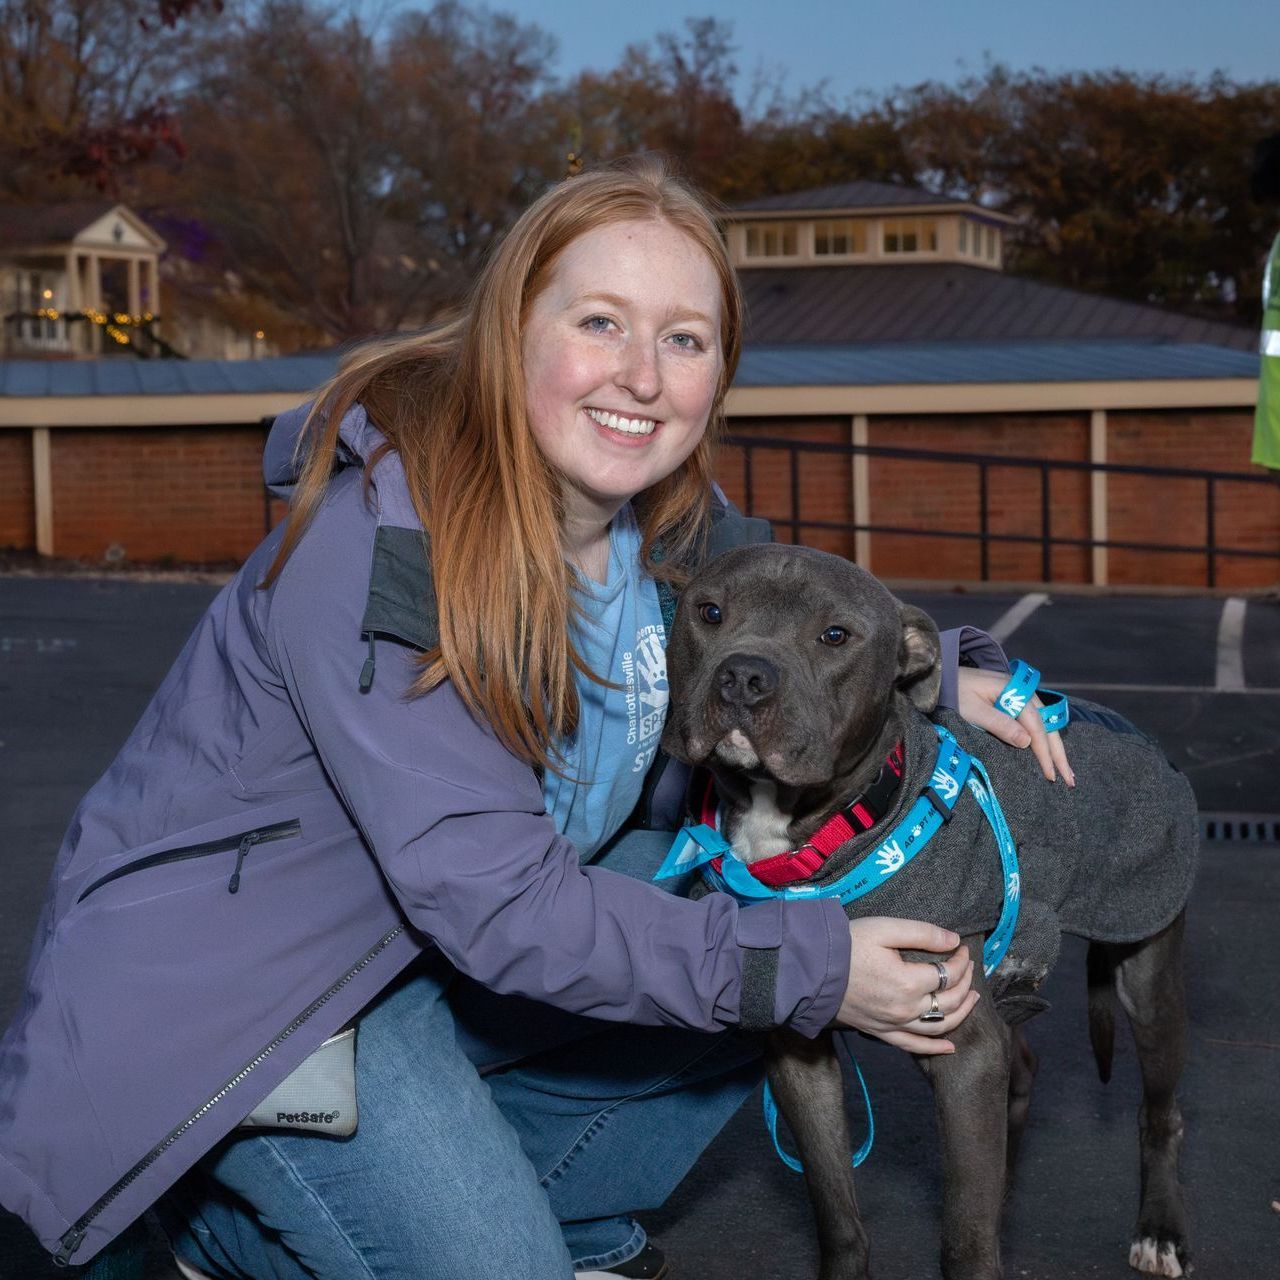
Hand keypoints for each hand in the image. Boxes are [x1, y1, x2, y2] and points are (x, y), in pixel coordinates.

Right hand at [835, 918, 978, 1054]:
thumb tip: (953, 940)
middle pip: (949, 1002)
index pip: (948, 974)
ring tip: (973, 999)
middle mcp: (906, 1008)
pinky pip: (913, 1046)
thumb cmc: (847, 945)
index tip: (961, 948)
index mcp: (909, 981)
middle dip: (965, 983)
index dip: (960, 960)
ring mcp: (894, 1024)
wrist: (812, 970)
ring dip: (961, 1013)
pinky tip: (950, 1046)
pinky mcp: (881, 1031)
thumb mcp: (885, 928)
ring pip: (938, 1026)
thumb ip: (922, 933)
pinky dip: (934, 1048)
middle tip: (969, 968)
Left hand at [956, 666, 1074, 785]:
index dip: (1044, 752)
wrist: (942, 675)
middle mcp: (1023, 691)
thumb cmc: (954, 693)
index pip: (1036, 726)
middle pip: (1047, 725)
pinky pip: (1036, 721)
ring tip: (1066, 771)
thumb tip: (1028, 742)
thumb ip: (999, 724)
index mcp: (1015, 691)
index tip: (1050, 775)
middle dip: (1058, 753)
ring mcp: (1021, 695)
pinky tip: (1050, 752)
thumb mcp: (973, 710)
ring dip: (1055, 747)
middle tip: (1070, 779)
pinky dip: (1045, 738)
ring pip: (1045, 724)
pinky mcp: (1015, 700)